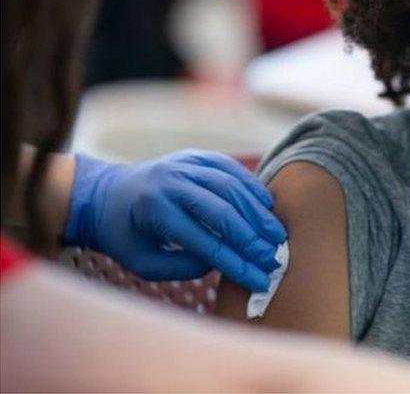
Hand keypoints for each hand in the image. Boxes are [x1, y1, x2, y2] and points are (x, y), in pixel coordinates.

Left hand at [65, 150, 286, 291]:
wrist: (106, 193)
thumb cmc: (126, 234)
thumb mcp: (142, 262)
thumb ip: (182, 266)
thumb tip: (220, 261)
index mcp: (154, 210)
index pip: (205, 241)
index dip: (236, 263)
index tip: (258, 280)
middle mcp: (172, 181)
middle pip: (223, 210)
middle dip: (253, 238)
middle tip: (274, 257)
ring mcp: (185, 163)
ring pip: (231, 186)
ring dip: (258, 212)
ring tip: (276, 235)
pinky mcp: (196, 155)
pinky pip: (231, 168)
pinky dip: (251, 186)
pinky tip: (266, 205)